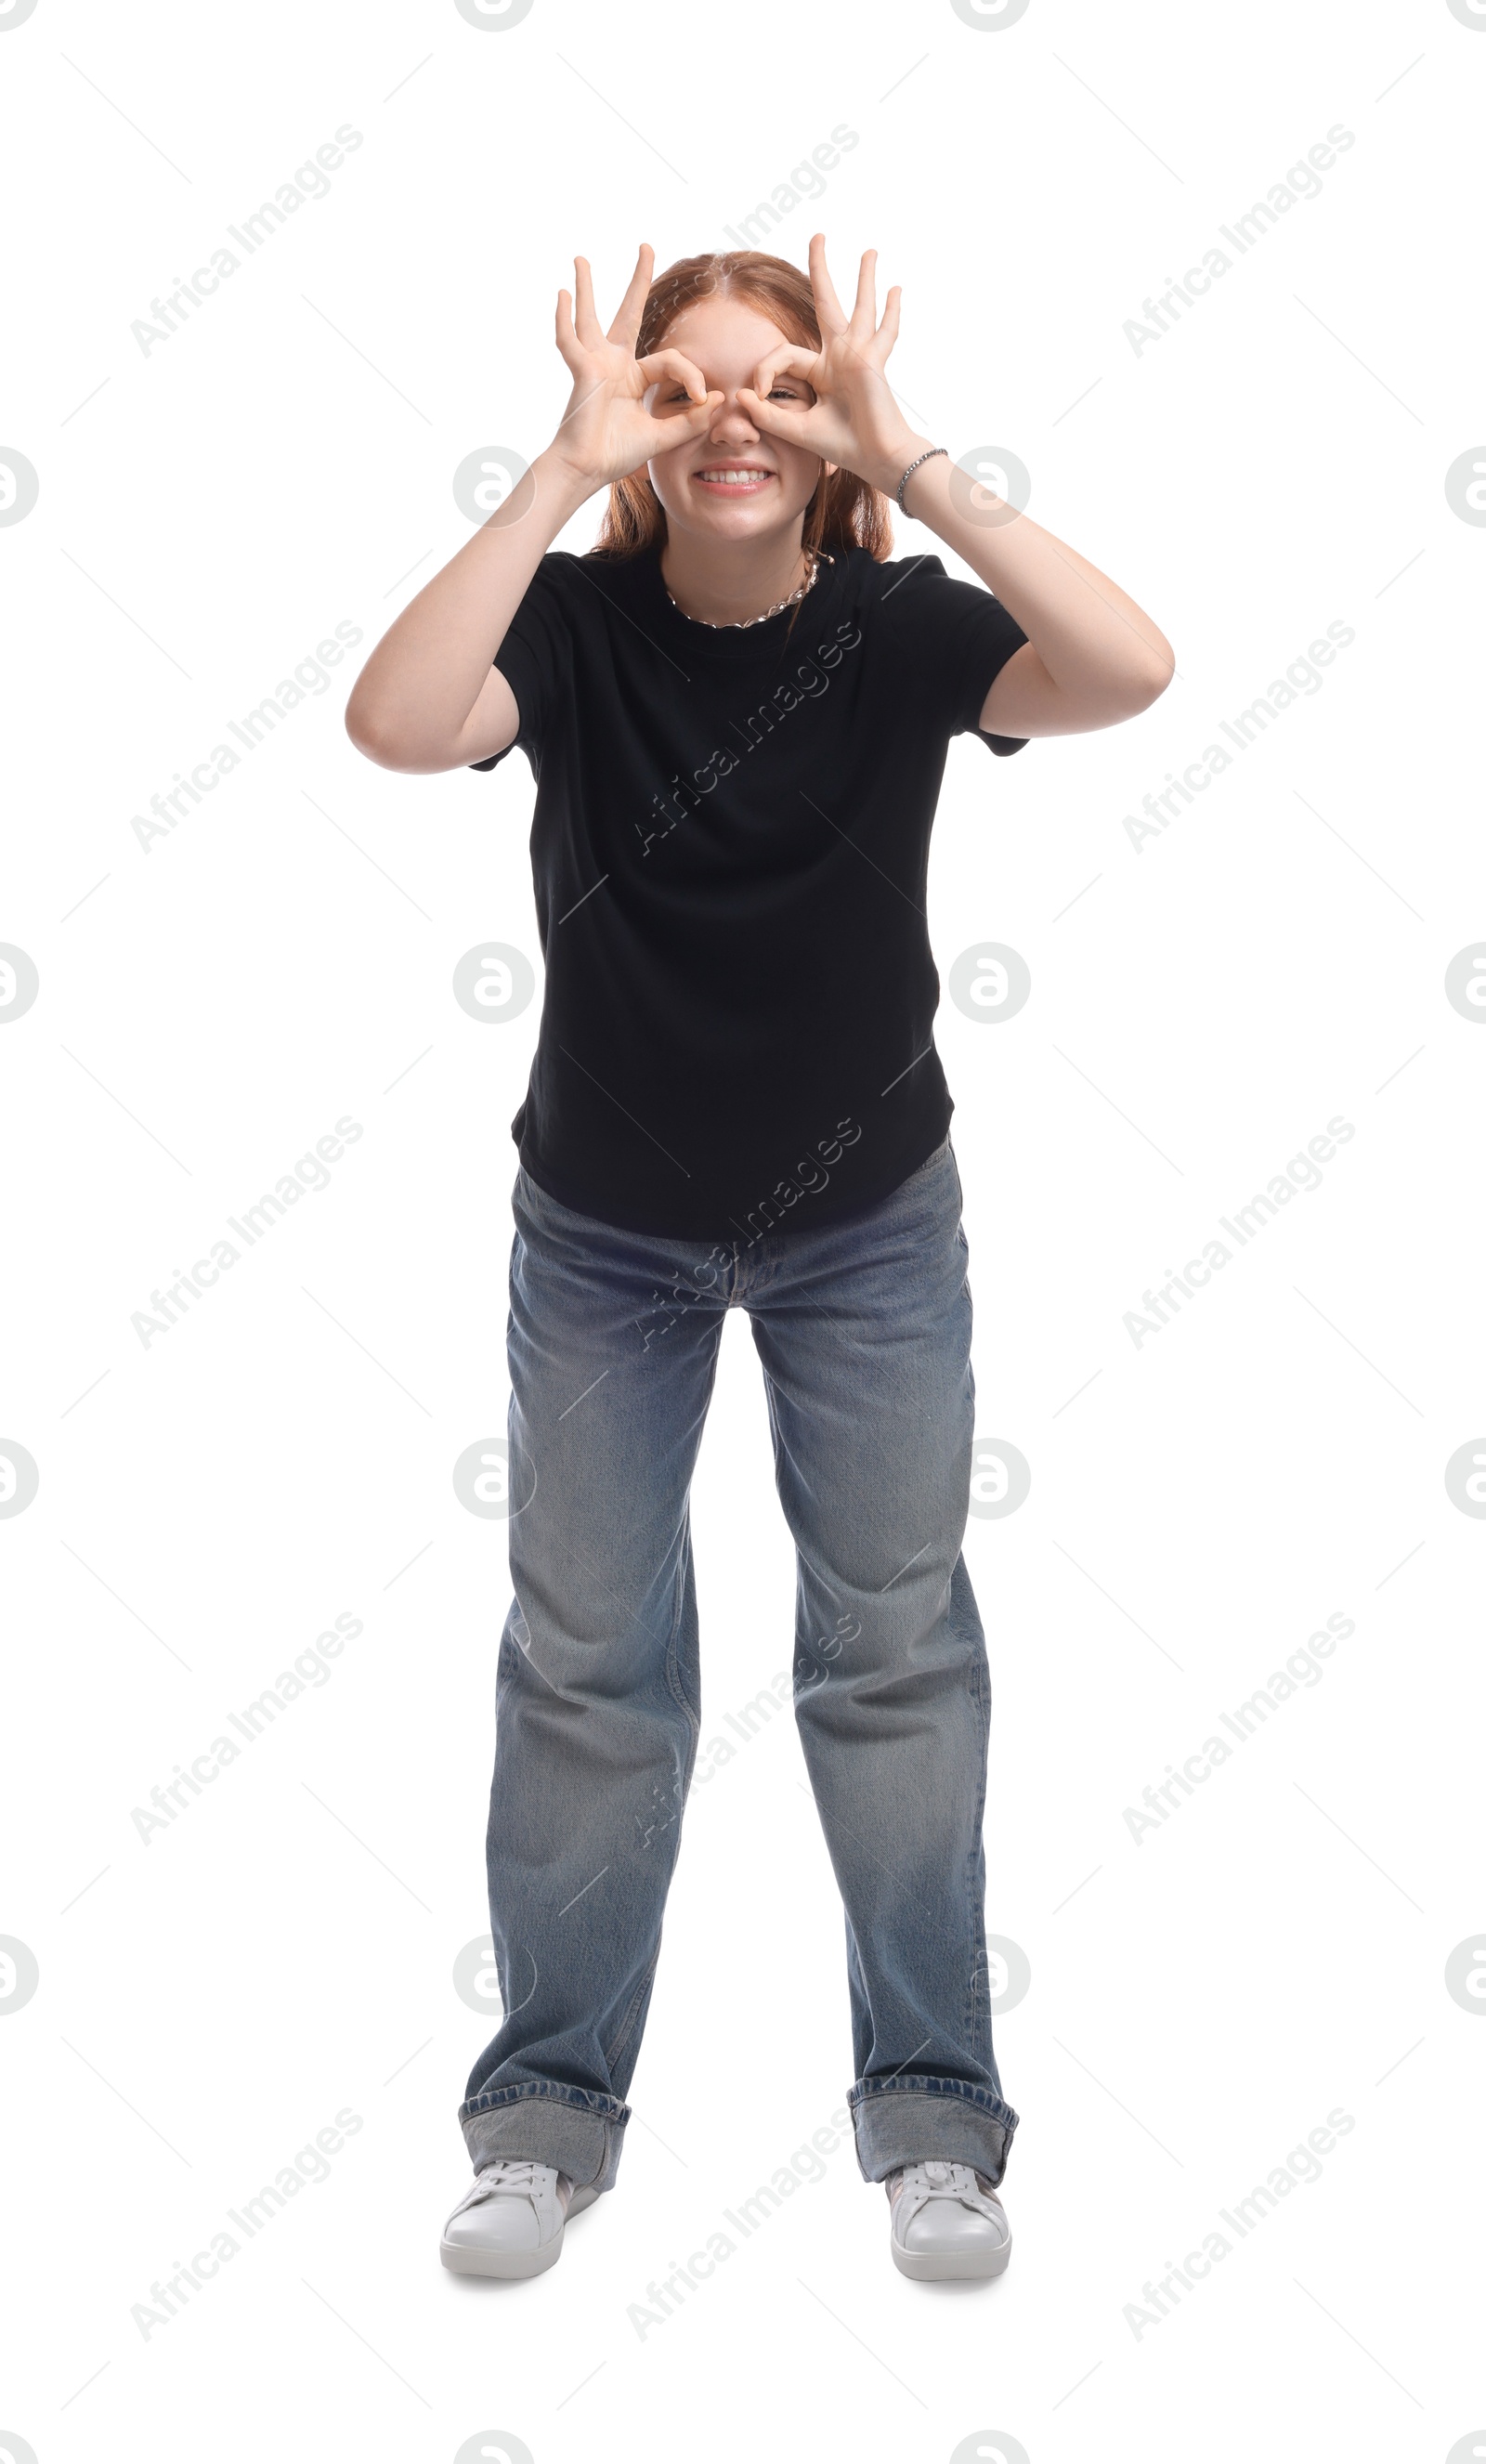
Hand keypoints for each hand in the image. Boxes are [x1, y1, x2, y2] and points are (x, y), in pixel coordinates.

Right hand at [546, 244, 721, 490]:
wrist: (587, 470)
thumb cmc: (616, 454)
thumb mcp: (663, 436)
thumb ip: (691, 420)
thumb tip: (720, 399)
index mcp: (633, 377)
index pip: (671, 360)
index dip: (691, 374)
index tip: (704, 397)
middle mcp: (614, 364)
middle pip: (629, 313)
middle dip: (639, 280)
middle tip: (646, 246)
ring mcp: (595, 365)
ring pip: (591, 318)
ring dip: (587, 287)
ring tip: (581, 258)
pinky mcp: (582, 371)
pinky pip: (570, 342)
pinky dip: (564, 319)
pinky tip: (562, 294)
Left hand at [736, 235, 925, 496]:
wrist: (875, 459)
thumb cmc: (843, 446)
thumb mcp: (797, 430)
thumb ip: (769, 414)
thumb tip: (740, 398)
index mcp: (821, 372)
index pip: (784, 354)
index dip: (765, 370)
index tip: (758, 394)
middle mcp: (839, 357)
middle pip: (826, 304)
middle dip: (820, 269)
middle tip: (818, 236)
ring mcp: (858, 355)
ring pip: (859, 307)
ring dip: (864, 278)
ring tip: (869, 251)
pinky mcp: (872, 360)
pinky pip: (883, 332)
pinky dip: (891, 312)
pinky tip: (896, 289)